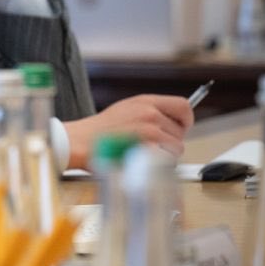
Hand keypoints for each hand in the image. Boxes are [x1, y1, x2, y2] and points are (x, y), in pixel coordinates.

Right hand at [63, 94, 194, 167]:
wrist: (79, 142)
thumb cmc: (97, 131)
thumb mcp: (124, 110)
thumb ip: (148, 112)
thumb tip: (169, 122)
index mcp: (145, 101)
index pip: (183, 105)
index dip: (185, 119)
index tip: (180, 128)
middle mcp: (150, 113)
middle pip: (181, 130)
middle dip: (172, 140)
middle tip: (154, 146)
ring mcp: (150, 130)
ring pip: (177, 147)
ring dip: (166, 154)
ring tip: (144, 153)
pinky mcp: (148, 148)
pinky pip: (168, 159)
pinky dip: (160, 164)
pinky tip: (143, 160)